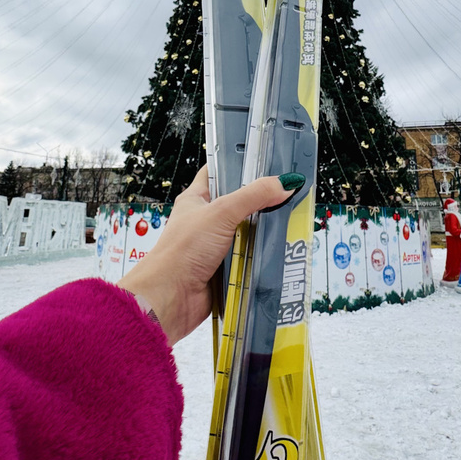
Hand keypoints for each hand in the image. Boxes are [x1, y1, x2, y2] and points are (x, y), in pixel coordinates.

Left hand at [117, 165, 299, 344]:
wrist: (171, 297)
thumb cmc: (181, 251)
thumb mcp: (221, 213)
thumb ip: (253, 196)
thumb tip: (284, 183)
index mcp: (196, 200)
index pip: (218, 173)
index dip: (238, 165)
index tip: (265, 161)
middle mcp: (205, 222)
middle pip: (239, 205)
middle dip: (261, 204)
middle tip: (287, 195)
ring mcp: (215, 246)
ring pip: (247, 234)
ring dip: (263, 234)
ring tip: (289, 223)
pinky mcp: (225, 269)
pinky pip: (249, 259)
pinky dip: (261, 258)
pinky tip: (278, 252)